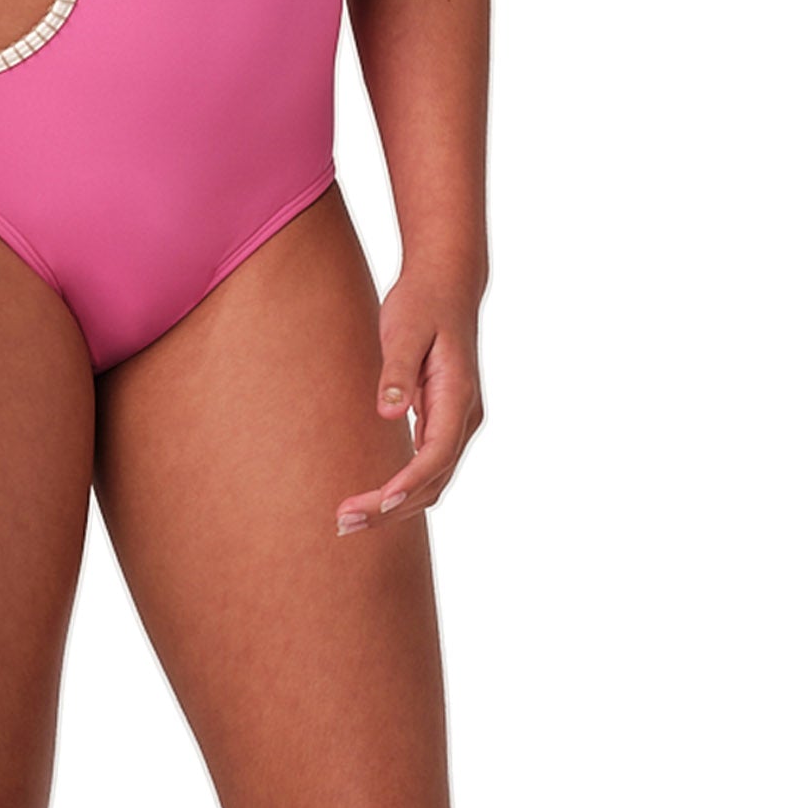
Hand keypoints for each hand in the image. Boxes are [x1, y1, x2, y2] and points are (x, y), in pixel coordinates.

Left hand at [335, 264, 485, 533]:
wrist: (447, 284)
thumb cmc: (423, 303)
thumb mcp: (404, 328)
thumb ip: (396, 371)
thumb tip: (388, 411)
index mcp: (458, 395)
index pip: (437, 454)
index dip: (409, 483)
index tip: (378, 504)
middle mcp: (465, 416)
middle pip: (434, 479)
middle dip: (391, 508)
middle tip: (342, 523)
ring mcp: (457, 421)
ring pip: (433, 480)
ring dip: (395, 506)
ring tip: (348, 521)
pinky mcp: (443, 421)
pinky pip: (428, 468)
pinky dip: (402, 490)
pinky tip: (373, 501)